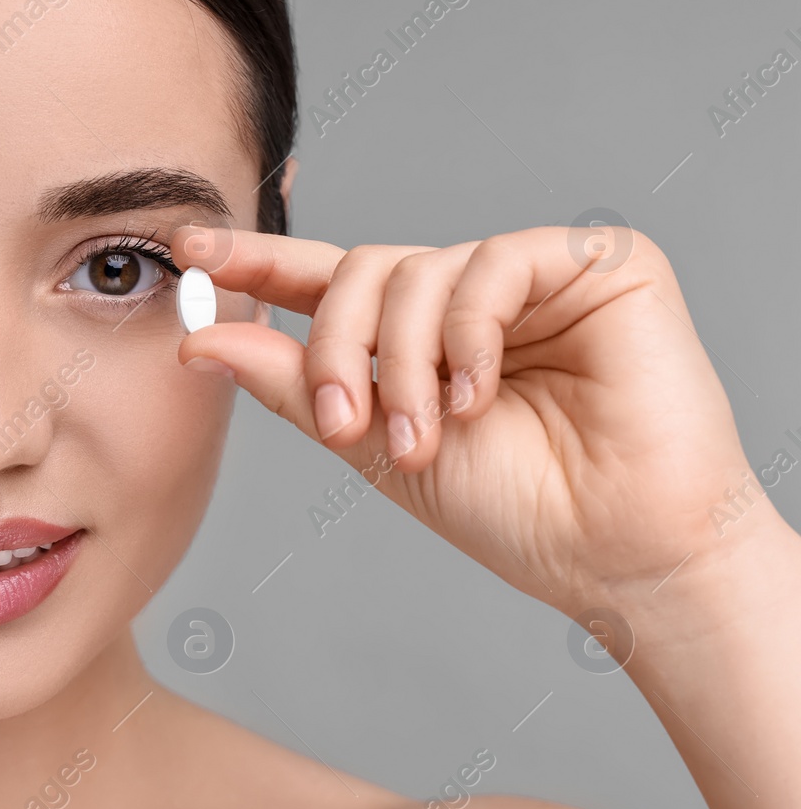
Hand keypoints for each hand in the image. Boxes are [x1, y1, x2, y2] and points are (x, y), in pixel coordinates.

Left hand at [173, 225, 771, 621]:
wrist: (619, 555)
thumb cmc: (516, 511)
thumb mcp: (375, 446)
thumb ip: (293, 385)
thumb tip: (201, 339)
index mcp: (420, 337)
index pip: (328, 281)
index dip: (259, 263)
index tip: (189, 253)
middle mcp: (471, 298)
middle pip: (361, 271)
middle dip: (335, 348)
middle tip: (344, 424)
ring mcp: (533, 276)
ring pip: (417, 270)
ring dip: (403, 364)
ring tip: (424, 438)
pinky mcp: (600, 262)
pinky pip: (495, 264)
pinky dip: (469, 335)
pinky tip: (481, 394)